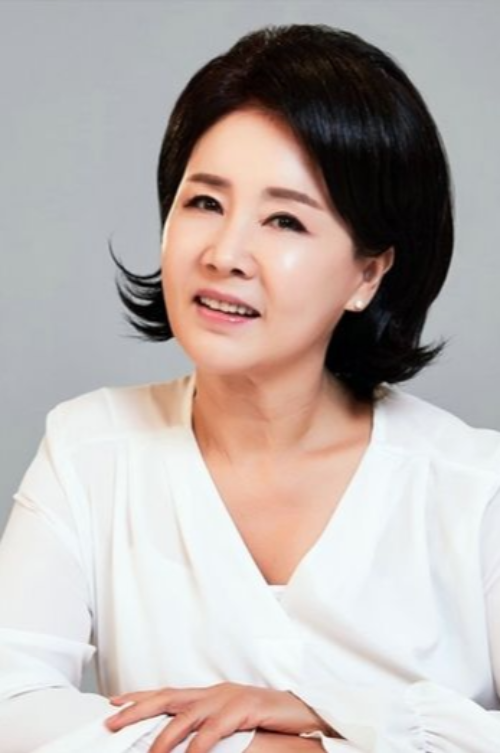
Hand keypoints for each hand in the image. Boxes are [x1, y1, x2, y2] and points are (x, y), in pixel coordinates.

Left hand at [105, 682, 337, 752]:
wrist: (300, 710)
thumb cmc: (265, 718)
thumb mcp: (229, 721)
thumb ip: (205, 727)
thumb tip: (179, 743)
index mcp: (207, 694)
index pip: (166, 692)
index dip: (139, 697)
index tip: (112, 702)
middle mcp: (213, 692)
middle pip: (168, 697)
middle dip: (138, 710)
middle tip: (112, 721)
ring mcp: (228, 699)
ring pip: (188, 715)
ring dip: (165, 735)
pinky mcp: (245, 708)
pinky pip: (217, 728)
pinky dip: (201, 743)